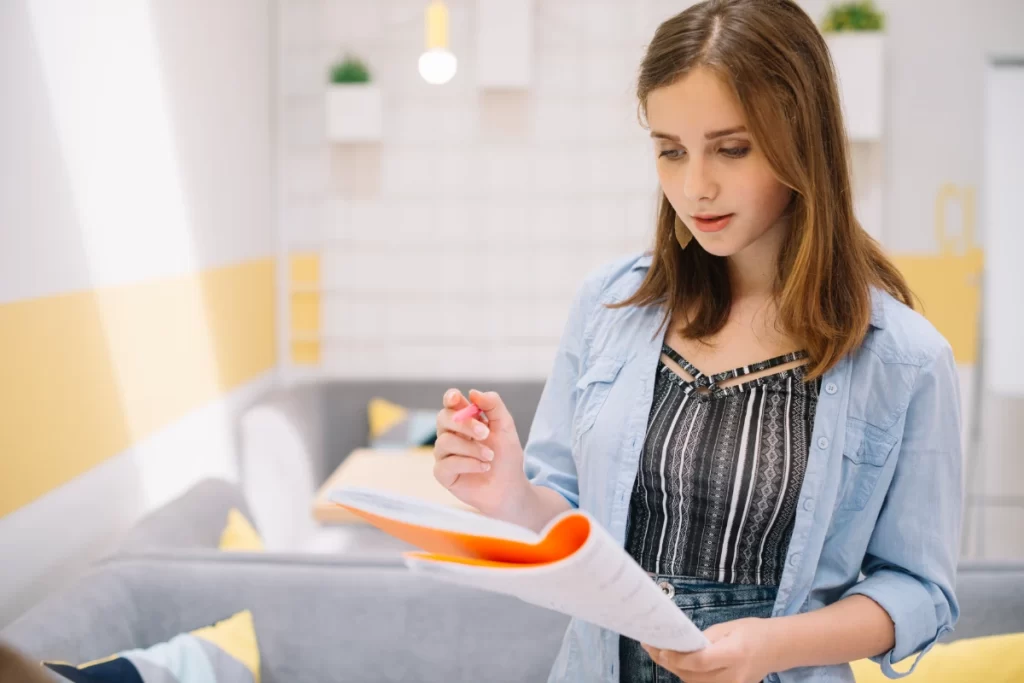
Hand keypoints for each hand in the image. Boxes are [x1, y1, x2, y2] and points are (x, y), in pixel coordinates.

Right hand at [433, 388, 528, 515]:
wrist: (510, 488)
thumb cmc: (506, 457)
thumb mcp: (506, 427)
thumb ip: (493, 406)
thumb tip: (473, 393)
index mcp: (464, 420)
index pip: (451, 404)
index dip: (450, 398)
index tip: (456, 398)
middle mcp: (450, 435)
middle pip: (444, 419)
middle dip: (465, 424)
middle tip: (486, 433)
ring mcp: (444, 454)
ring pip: (445, 442)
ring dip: (472, 448)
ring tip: (490, 457)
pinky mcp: (443, 474)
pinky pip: (446, 463)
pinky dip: (468, 464)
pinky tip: (483, 467)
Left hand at [642, 617, 776, 682]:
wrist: (777, 649)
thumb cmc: (752, 632)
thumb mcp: (727, 628)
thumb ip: (704, 639)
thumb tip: (680, 644)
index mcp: (734, 654)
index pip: (699, 662)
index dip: (676, 658)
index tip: (658, 647)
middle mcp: (733, 676)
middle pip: (693, 676)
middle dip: (669, 663)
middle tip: (651, 648)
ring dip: (675, 670)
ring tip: (659, 654)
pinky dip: (688, 676)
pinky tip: (676, 664)